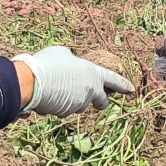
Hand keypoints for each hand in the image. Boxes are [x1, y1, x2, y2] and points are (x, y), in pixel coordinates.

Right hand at [14, 45, 135, 115]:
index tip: (132, 90)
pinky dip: (57, 104)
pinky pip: (63, 109)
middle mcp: (90, 91)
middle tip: (99, 103)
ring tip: (55, 88)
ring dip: (70, 100)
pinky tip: (46, 96)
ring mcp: (79, 104)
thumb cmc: (50, 63)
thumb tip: (70, 60)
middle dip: (100, 103)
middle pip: (101, 101)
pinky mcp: (66, 112)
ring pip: (77, 104)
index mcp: (93, 74)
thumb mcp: (62, 53)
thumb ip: (71, 59)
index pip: (113, 80)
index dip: (123, 85)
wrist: (34, 81)